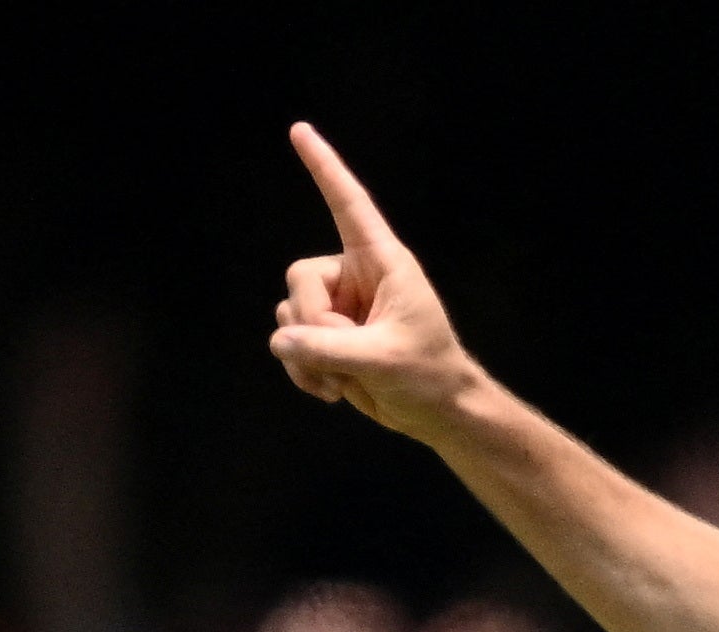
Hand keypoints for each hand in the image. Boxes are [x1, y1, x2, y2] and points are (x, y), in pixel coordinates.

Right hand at [269, 123, 478, 441]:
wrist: (437, 412)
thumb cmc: (429, 375)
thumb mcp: (384, 360)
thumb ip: (330, 348)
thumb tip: (280, 340)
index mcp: (383, 262)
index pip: (348, 205)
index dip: (325, 168)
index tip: (300, 131)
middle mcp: (356, 276)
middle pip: (300, 276)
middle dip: (312, 322)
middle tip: (343, 358)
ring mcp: (339, 306)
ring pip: (290, 312)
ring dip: (309, 354)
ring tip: (345, 379)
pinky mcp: (328, 335)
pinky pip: (290, 340)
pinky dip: (303, 369)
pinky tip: (332, 389)